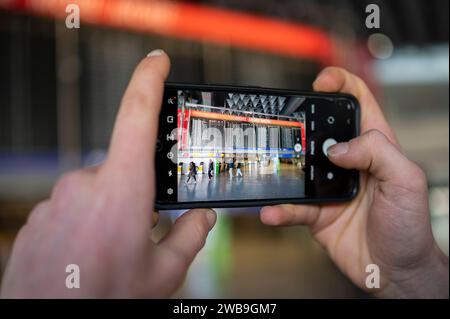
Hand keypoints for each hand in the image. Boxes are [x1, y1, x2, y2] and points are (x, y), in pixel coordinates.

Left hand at [0, 50, 215, 297]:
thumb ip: (190, 237)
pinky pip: (72, 209)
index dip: (149, 80)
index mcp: (122, 189)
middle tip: (142, 232)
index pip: (136, 115)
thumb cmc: (106, 300)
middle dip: (138, 195)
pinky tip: (88, 257)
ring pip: (98, 193)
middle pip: (124, 171)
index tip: (159, 61)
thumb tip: (204, 217)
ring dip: (112, 214)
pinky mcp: (39, 217)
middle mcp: (84, 184)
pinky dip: (86, 225)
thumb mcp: (163, 273)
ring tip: (113, 253)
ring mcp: (55, 200)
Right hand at [260, 67, 448, 297]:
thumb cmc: (410, 226)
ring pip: (299, 168)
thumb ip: (378, 153)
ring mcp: (328, 187)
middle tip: (287, 124)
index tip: (322, 82)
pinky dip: (280, 209)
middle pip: (320, 130)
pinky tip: (273, 211)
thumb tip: (338, 148)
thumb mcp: (407, 181)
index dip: (341, 85)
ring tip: (271, 168)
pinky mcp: (315, 212)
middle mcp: (349, 163)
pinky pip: (292, 206)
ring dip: (283, 168)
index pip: (358, 103)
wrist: (394, 271)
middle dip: (302, 122)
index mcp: (375, 147)